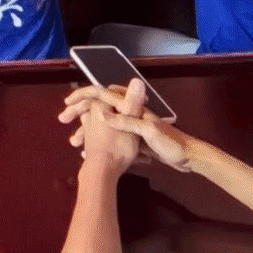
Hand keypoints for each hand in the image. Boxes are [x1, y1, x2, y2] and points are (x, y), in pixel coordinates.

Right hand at [58, 81, 192, 175]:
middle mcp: (129, 114)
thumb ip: (127, 121)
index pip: (103, 93)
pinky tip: (89, 153)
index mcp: (132, 109)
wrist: (189, 158)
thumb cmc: (171, 144)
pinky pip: (109, 139)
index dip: (84, 96)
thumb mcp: (149, 131)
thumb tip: (101, 111)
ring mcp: (130, 127)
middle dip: (80, 113)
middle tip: (63, 120)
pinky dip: (97, 144)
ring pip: (102, 125)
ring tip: (73, 142)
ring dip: (86, 131)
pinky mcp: (133, 140)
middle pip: (98, 108)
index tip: (67, 103)